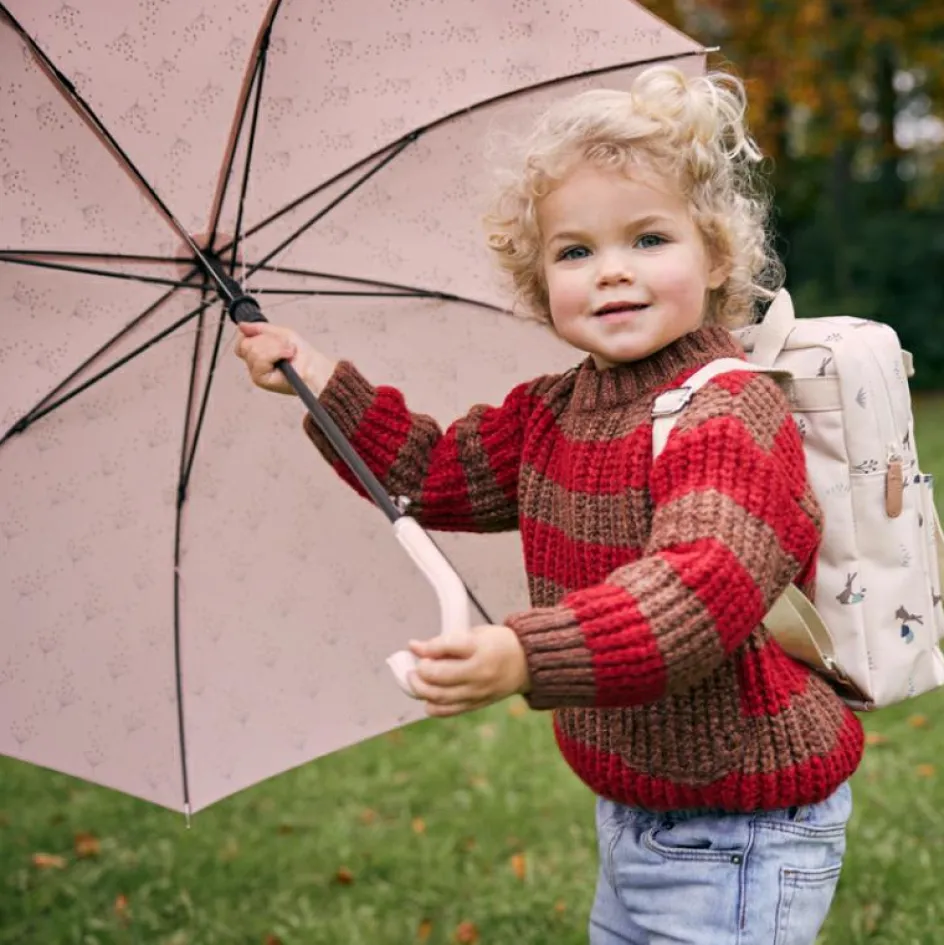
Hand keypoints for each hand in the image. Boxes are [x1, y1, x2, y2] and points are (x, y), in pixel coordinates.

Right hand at [234, 321, 336, 394]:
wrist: (315, 368)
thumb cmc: (302, 355)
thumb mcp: (281, 334)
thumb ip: (260, 328)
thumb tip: (242, 325)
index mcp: (257, 354)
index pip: (241, 341)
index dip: (254, 335)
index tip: (272, 337)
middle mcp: (253, 365)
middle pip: (246, 344)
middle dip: (269, 341)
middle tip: (285, 346)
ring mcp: (256, 373)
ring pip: (253, 350)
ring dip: (275, 347)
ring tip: (288, 352)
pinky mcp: (261, 379)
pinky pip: (260, 359)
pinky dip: (277, 353)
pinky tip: (287, 356)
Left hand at [407, 624, 531, 717]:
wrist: (527, 664)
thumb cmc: (497, 643)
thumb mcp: (475, 633)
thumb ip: (446, 641)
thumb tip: (415, 647)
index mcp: (481, 647)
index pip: (447, 647)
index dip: (426, 647)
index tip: (414, 646)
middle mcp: (480, 672)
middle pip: (440, 676)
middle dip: (420, 671)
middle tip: (414, 667)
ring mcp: (478, 691)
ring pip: (440, 696)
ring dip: (420, 690)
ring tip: (414, 680)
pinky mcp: (477, 704)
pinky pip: (449, 711)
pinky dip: (432, 706)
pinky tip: (426, 697)